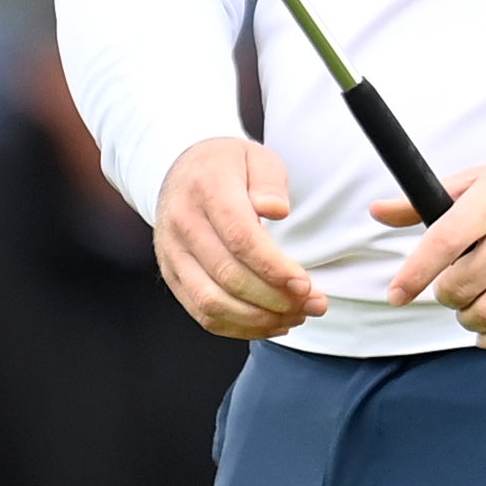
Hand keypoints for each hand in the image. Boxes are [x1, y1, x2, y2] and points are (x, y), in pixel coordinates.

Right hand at [155, 136, 322, 339]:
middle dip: (276, 299)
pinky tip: (270, 323)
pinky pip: (202, 314)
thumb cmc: (226, 167)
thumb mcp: (255, 157)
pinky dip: (239, 327)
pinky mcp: (172, 277)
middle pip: (228, 276)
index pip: (239, 238)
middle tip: (314, 304)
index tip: (305, 284)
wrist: (181, 171)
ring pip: (212, 303)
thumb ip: (269, 182)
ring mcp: (171, 254)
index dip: (274, 268)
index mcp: (205, 189)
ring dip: (259, 319)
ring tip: (296, 317)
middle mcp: (182, 224)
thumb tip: (276, 210)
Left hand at [381, 150, 485, 355]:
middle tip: (453, 290)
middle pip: (463, 286)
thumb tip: (378, 211)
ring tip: (472, 311)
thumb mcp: (482, 178)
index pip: (443, 241)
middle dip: (448, 297)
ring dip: (471, 321)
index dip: (415, 274)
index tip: (398, 294)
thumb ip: (428, 200)